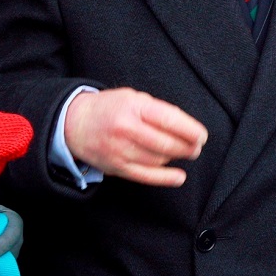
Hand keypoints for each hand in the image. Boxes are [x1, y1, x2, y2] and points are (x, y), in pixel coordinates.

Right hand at [64, 88, 207, 186]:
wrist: (73, 123)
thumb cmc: (109, 108)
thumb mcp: (132, 98)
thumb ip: (156, 110)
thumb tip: (185, 128)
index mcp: (133, 107)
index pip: (169, 120)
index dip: (190, 130)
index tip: (202, 136)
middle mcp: (126, 129)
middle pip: (166, 144)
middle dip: (187, 147)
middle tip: (196, 147)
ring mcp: (120, 150)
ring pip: (158, 159)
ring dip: (175, 158)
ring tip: (184, 153)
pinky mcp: (116, 167)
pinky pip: (145, 176)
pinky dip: (165, 178)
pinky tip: (178, 176)